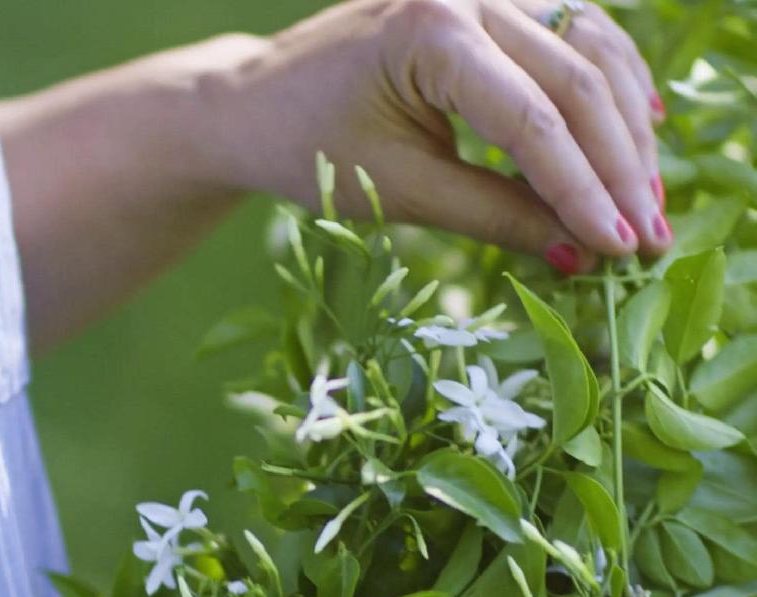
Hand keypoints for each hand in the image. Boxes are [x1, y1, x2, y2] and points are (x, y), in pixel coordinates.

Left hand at [213, 0, 668, 272]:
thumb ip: (491, 215)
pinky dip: (608, 86)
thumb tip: (577, 250)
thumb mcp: (399, 191)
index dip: (584, 190)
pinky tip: (638, 127)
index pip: (534, 119)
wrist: (259, 102)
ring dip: (627, 125)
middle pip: (577, 79)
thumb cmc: (311, 149)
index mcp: (431, 33)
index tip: (620, 247)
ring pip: (590, 48)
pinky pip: (572, 34)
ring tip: (647, 198)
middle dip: (619, 166)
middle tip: (650, 236)